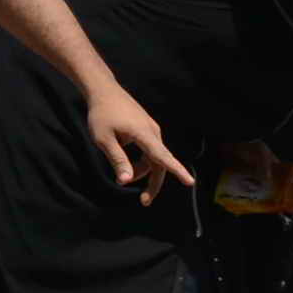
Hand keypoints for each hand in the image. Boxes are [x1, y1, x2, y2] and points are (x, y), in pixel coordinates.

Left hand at [84, 83, 191, 205]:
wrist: (104, 90)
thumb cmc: (102, 114)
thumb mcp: (104, 139)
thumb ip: (117, 160)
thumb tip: (126, 181)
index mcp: (143, 134)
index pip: (162, 156)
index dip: (176, 170)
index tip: (190, 182)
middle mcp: (152, 132)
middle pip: (159, 163)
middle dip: (153, 183)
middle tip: (144, 201)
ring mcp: (151, 130)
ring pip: (153, 158)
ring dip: (142, 171)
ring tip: (123, 176)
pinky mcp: (147, 129)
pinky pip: (149, 151)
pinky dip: (141, 161)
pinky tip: (127, 163)